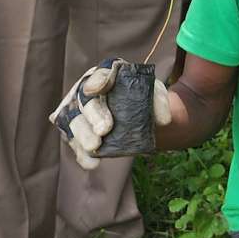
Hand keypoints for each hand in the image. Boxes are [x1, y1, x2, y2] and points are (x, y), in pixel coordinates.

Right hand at [50, 60, 173, 168]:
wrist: (137, 115)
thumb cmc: (142, 98)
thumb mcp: (155, 94)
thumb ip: (160, 101)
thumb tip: (163, 120)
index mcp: (107, 75)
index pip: (101, 74)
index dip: (98, 81)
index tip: (95, 89)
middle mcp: (87, 92)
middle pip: (86, 101)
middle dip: (94, 114)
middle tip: (104, 129)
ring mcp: (78, 113)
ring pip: (74, 122)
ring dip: (83, 135)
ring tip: (95, 146)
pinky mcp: (76, 133)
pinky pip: (75, 144)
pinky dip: (83, 154)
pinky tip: (92, 163)